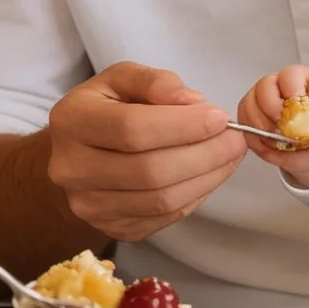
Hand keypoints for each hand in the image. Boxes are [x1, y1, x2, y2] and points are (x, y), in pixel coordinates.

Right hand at [46, 63, 245, 241]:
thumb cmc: (105, 109)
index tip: (220, 117)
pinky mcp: (112, 228)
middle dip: (204, 155)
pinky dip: (195, 195)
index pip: (133, 129)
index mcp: (72, 121)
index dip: (182, 126)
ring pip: (161, 200)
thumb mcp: (122, 79)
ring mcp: (90, 206)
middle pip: (150, 171)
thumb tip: (193, 102)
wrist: (77, 156)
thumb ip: (155, 81)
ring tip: (230, 155)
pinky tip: (210, 174)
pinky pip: (164, 218)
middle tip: (236, 139)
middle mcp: (72, 169)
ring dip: (207, 178)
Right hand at [236, 66, 308, 187]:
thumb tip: (306, 120)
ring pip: (249, 104)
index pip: (291, 75)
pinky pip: (243, 124)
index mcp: (303, 80)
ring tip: (276, 141)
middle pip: (264, 87)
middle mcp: (279, 85)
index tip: (297, 112)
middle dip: (272, 111)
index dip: (291, 91)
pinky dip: (254, 138)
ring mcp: (261, 99)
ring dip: (261, 127)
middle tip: (282, 130)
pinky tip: (268, 146)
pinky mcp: (250, 117)